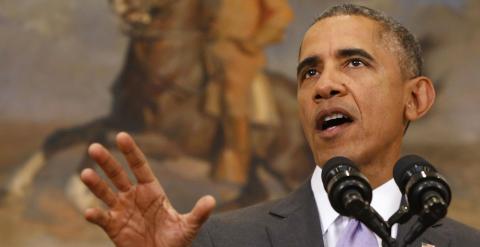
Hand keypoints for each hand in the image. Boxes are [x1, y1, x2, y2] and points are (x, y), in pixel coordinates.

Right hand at [80, 132, 215, 246]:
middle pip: (118, 175)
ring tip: (85, 173)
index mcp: (151, 190)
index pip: (139, 166)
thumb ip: (199, 214)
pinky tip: (90, 212)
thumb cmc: (175, 241)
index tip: (121, 136)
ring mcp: (122, 210)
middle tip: (93, 147)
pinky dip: (95, 215)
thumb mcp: (189, 227)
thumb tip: (211, 201)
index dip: (131, 151)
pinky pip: (102, 218)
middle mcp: (133, 196)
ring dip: (95, 184)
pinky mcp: (113, 227)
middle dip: (106, 162)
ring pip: (105, 193)